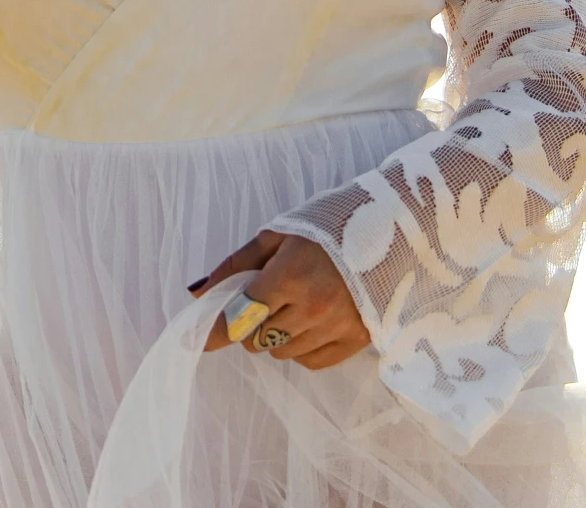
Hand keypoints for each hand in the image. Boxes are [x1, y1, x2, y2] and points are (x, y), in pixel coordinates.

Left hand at [188, 228, 369, 370]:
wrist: (393, 226)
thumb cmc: (329, 224)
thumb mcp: (279, 234)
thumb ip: (237, 265)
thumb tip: (199, 293)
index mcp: (290, 274)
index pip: (239, 316)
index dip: (215, 330)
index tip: (193, 340)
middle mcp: (313, 307)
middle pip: (257, 338)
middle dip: (251, 323)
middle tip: (265, 300)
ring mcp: (338, 327)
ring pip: (282, 352)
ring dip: (276, 335)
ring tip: (293, 305)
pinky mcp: (358, 340)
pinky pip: (311, 362)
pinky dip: (301, 347)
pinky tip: (310, 322)